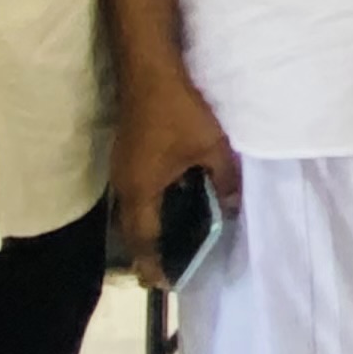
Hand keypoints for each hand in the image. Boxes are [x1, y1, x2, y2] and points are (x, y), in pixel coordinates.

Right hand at [112, 69, 242, 293]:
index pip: (144, 240)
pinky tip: (170, 201)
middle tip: (168, 267)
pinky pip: (136, 192)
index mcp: (140, 191)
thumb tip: (231, 207)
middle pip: (133, 229)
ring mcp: (122, 168)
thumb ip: (223, 181)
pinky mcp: (127, 154)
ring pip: (132, 210)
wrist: (149, 71)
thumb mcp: (210, 148)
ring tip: (171, 240)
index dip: (154, 263)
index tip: (165, 282)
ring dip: (148, 227)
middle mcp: (124, 185)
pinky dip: (149, 206)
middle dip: (149, 251)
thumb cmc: (177, 112)